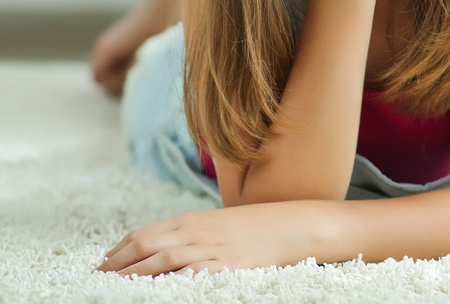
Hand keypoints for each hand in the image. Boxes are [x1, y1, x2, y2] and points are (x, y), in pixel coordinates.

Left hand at [96, 202, 323, 275]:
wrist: (292, 225)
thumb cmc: (255, 227)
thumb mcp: (218, 224)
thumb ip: (190, 233)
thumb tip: (162, 246)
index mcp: (192, 220)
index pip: (144, 233)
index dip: (119, 250)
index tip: (103, 264)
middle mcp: (196, 232)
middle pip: (147, 245)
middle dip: (119, 263)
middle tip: (99, 278)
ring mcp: (211, 248)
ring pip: (164, 259)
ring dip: (136, 273)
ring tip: (116, 286)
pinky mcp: (228, 265)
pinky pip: (194, 273)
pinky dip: (174, 280)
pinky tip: (160, 288)